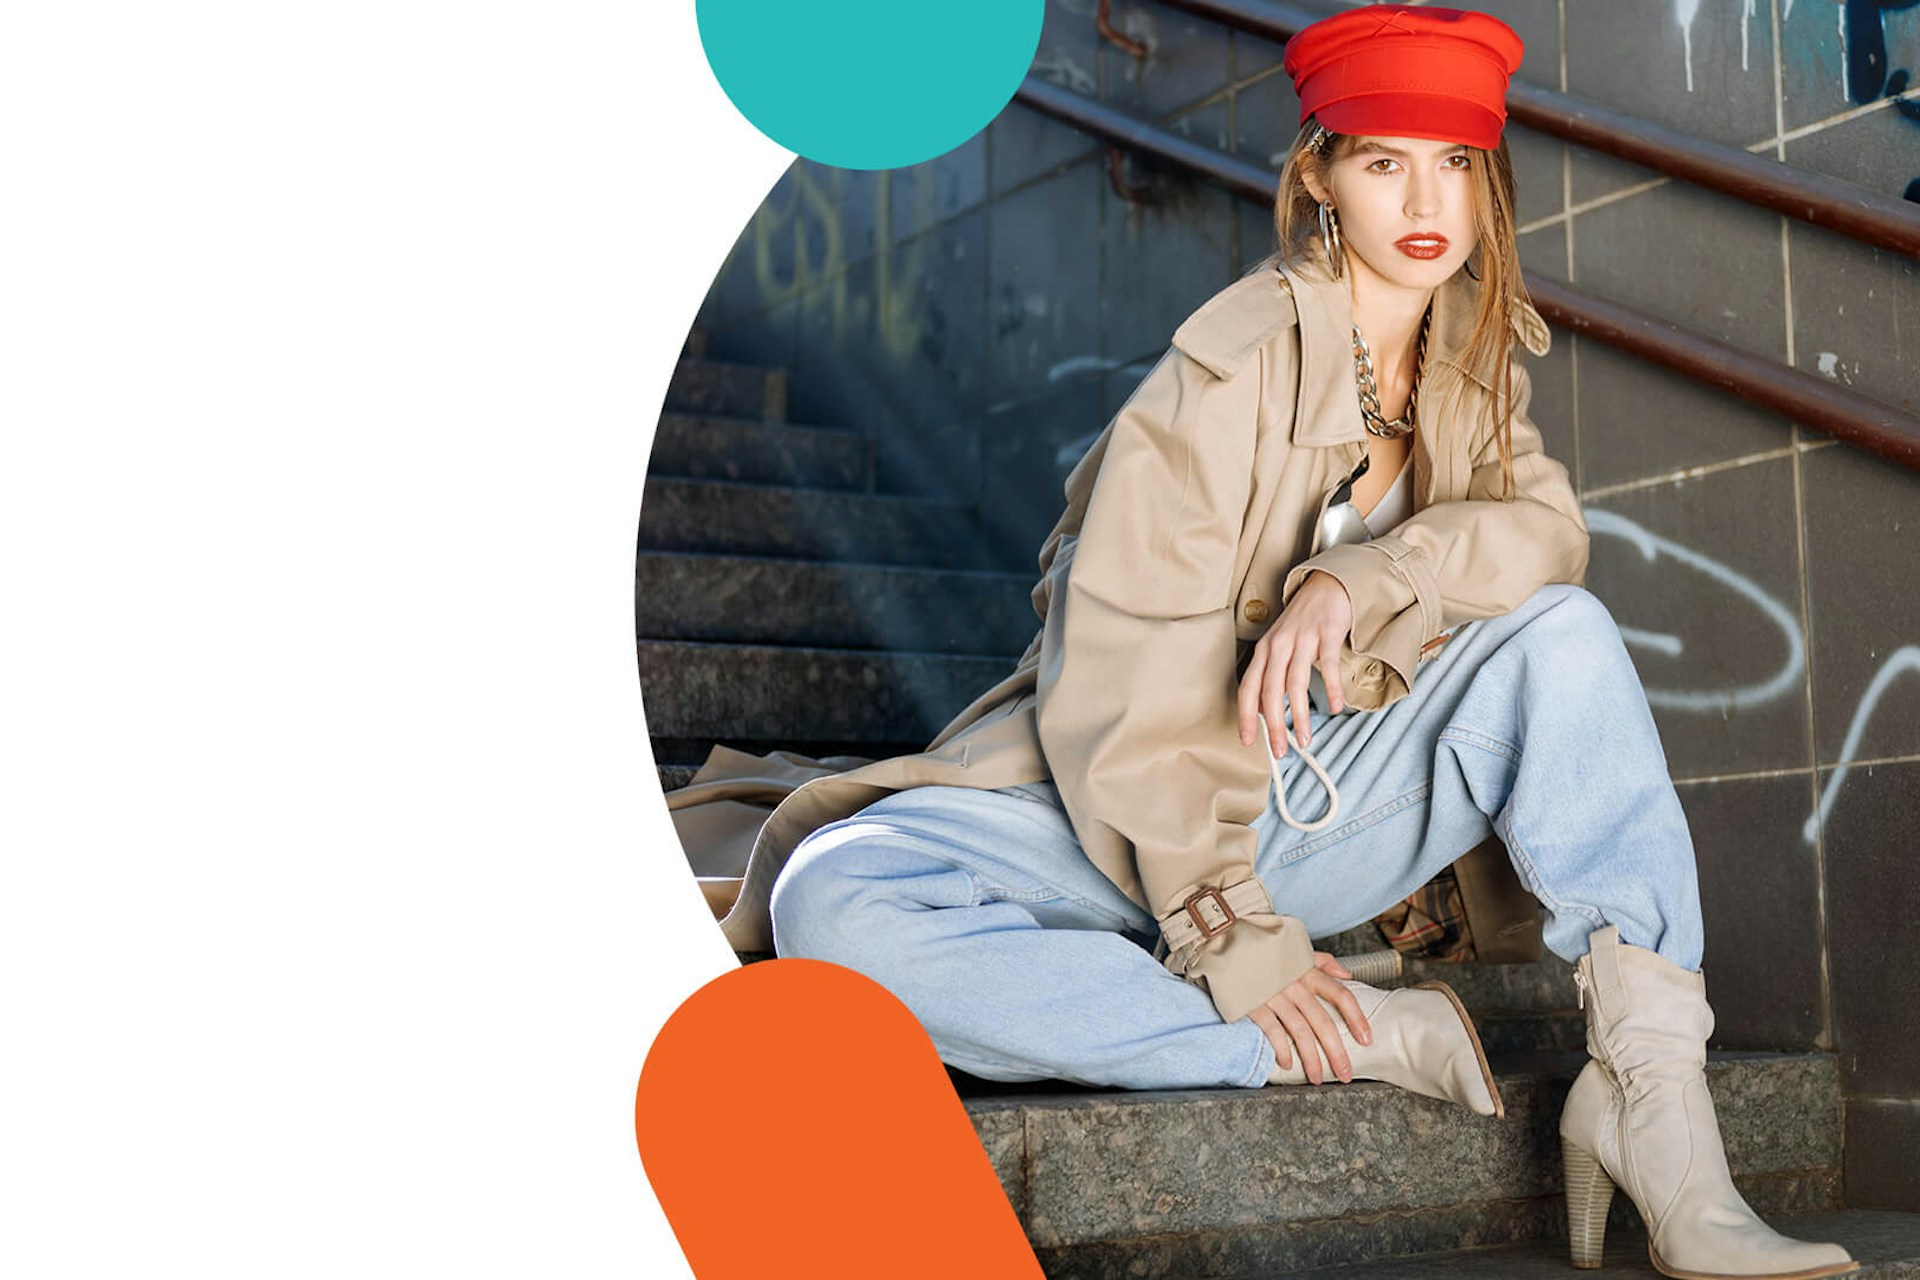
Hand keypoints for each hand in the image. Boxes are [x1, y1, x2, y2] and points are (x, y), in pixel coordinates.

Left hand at [1237, 570, 1353, 758]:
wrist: (1325, 586)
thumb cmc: (1301, 623)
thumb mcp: (1279, 647)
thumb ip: (1272, 676)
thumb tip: (1266, 712)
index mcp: (1263, 651)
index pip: (1248, 689)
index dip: (1246, 717)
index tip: (1248, 741)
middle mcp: (1277, 645)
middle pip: (1270, 691)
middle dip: (1274, 726)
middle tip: (1280, 751)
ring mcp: (1301, 638)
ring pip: (1295, 683)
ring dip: (1299, 715)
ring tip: (1305, 739)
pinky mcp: (1326, 633)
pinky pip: (1326, 665)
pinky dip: (1330, 687)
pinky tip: (1335, 706)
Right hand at [1244, 951, 1372, 1083]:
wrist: (1224, 938)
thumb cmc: (1263, 947)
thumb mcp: (1295, 948)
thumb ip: (1322, 961)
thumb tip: (1347, 976)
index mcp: (1306, 970)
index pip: (1340, 995)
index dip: (1357, 1018)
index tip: (1366, 1039)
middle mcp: (1294, 984)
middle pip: (1323, 1022)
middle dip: (1336, 1052)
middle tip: (1345, 1074)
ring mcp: (1273, 994)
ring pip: (1300, 1032)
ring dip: (1311, 1059)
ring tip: (1317, 1077)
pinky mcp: (1252, 1004)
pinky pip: (1272, 1031)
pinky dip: (1282, 1050)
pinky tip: (1288, 1064)